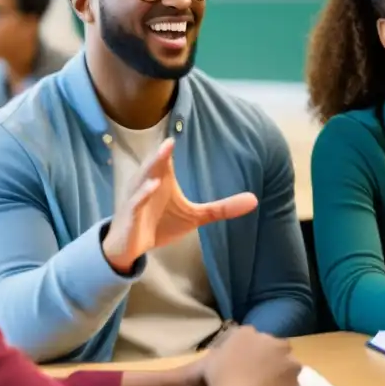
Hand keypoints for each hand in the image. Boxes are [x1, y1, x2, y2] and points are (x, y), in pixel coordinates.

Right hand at [102, 138, 257, 271]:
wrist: (131, 247)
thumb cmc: (160, 224)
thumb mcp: (195, 217)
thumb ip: (222, 208)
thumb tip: (254, 200)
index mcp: (161, 180)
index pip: (164, 162)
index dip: (167, 150)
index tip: (175, 138)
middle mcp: (147, 185)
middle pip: (152, 167)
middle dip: (159, 156)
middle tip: (168, 143)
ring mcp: (137, 201)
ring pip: (141, 183)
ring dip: (148, 172)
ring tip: (158, 160)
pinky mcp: (130, 217)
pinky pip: (135, 205)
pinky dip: (141, 197)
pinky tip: (150, 188)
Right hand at [202, 325, 301, 385]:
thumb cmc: (219, 378)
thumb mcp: (210, 359)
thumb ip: (222, 352)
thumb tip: (227, 355)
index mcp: (248, 333)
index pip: (251, 336)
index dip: (249, 350)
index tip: (243, 362)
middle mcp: (273, 342)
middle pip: (276, 347)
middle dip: (270, 357)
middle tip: (257, 375)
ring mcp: (288, 364)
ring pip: (288, 366)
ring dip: (281, 374)